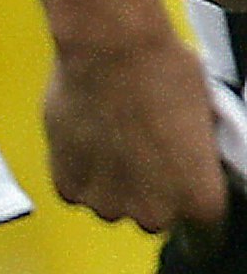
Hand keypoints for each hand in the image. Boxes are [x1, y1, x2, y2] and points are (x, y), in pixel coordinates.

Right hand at [44, 28, 228, 237]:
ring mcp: (108, 201)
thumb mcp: (205, 116)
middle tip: (137, 148)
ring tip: (105, 138)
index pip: (202, 226)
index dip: (185, 196)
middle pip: (152, 216)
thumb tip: (186, 151)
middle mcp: (155, 212)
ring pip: (109, 204)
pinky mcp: (68, 184)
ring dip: (107, 180)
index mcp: (201, 200)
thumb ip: (195, 154)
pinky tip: (83, 138)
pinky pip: (74, 189)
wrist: (108, 47)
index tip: (176, 184)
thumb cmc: (161, 70)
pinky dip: (76, 169)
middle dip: (145, 189)